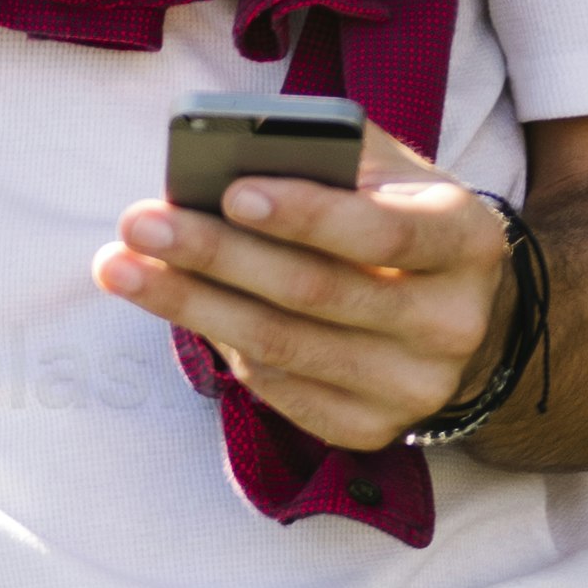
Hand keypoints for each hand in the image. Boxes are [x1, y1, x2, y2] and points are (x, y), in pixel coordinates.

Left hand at [92, 119, 520, 454]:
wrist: (459, 316)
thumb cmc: (399, 221)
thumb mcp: (391, 177)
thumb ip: (328, 157)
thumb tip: (225, 160)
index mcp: (466, 240)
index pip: (382, 230)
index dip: (306, 214)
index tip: (229, 191)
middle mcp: (451, 322)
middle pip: (315, 292)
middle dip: (216, 255)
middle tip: (140, 224)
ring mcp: (414, 387)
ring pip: (283, 347)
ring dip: (191, 305)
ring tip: (121, 267)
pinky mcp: (372, 429)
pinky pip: (277, 387)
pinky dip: (221, 343)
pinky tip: (177, 306)